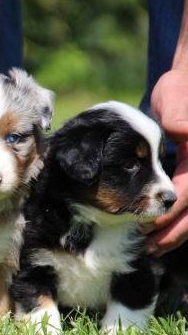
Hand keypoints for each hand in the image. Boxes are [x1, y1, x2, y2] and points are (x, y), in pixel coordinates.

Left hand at [144, 68, 187, 255]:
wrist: (186, 87)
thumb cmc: (183, 91)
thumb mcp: (180, 98)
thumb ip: (180, 114)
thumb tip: (180, 129)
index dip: (173, 210)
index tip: (151, 224)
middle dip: (174, 231)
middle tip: (150, 248)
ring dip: (173, 231)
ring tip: (150, 248)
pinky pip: (186, 204)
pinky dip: (174, 222)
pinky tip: (155, 234)